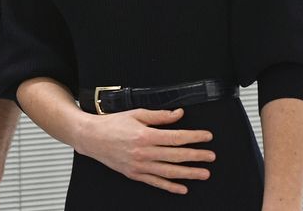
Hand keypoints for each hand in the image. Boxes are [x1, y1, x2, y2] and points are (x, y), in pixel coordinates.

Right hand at [74, 107, 214, 194]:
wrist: (91, 138)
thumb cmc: (112, 124)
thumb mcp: (136, 114)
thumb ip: (159, 116)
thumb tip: (178, 114)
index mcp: (145, 135)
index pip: (176, 137)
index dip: (194, 137)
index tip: (206, 137)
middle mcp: (143, 152)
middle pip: (176, 156)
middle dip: (196, 156)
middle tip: (211, 157)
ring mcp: (139, 165)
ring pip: (169, 171)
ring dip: (188, 173)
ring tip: (203, 173)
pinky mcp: (134, 174)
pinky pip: (155, 182)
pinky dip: (170, 186)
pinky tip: (182, 188)